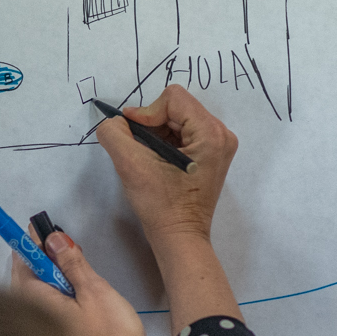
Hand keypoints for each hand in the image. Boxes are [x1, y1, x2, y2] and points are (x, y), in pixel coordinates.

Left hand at [9, 230, 148, 335]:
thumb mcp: (95, 292)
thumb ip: (72, 262)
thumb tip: (53, 239)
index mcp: (32, 299)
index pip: (21, 259)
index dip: (31, 241)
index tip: (42, 227)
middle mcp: (25, 315)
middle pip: (26, 276)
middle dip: (43, 259)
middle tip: (64, 247)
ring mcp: (36, 330)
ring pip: (37, 293)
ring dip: (52, 279)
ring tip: (75, 273)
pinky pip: (45, 310)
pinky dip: (57, 297)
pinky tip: (75, 298)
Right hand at [96, 84, 238, 242]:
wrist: (178, 237)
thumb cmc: (161, 205)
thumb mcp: (131, 165)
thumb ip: (115, 133)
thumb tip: (116, 121)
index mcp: (211, 133)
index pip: (173, 98)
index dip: (147, 113)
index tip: (134, 136)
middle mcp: (221, 134)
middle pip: (177, 107)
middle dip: (152, 124)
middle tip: (140, 149)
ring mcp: (219, 145)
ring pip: (178, 119)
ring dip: (157, 133)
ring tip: (148, 157)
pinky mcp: (211, 154)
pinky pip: (184, 133)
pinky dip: (165, 141)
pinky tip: (158, 161)